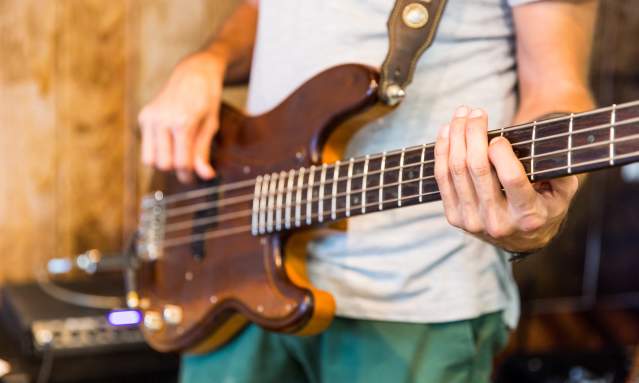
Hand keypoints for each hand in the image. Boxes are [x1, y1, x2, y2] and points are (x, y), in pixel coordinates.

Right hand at [138, 51, 225, 181]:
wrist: (193, 73)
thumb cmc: (206, 100)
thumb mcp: (211, 125)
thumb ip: (204, 152)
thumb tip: (206, 176)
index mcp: (182, 122)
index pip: (181, 163)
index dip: (188, 175)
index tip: (194, 177)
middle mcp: (162, 120)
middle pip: (163, 164)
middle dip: (176, 170)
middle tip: (188, 166)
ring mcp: (150, 117)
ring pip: (149, 159)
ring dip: (164, 162)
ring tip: (178, 154)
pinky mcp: (143, 116)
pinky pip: (146, 147)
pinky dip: (156, 150)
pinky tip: (169, 141)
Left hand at [434, 106, 579, 251]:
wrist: (523, 238)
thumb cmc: (545, 205)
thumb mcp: (563, 191)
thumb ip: (560, 170)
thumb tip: (548, 144)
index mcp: (528, 216)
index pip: (511, 178)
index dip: (501, 153)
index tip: (499, 138)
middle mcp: (498, 222)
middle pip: (477, 169)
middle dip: (474, 133)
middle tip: (476, 112)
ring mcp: (472, 222)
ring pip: (456, 170)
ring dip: (456, 137)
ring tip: (461, 115)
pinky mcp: (455, 218)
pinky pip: (443, 178)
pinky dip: (442, 151)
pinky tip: (447, 132)